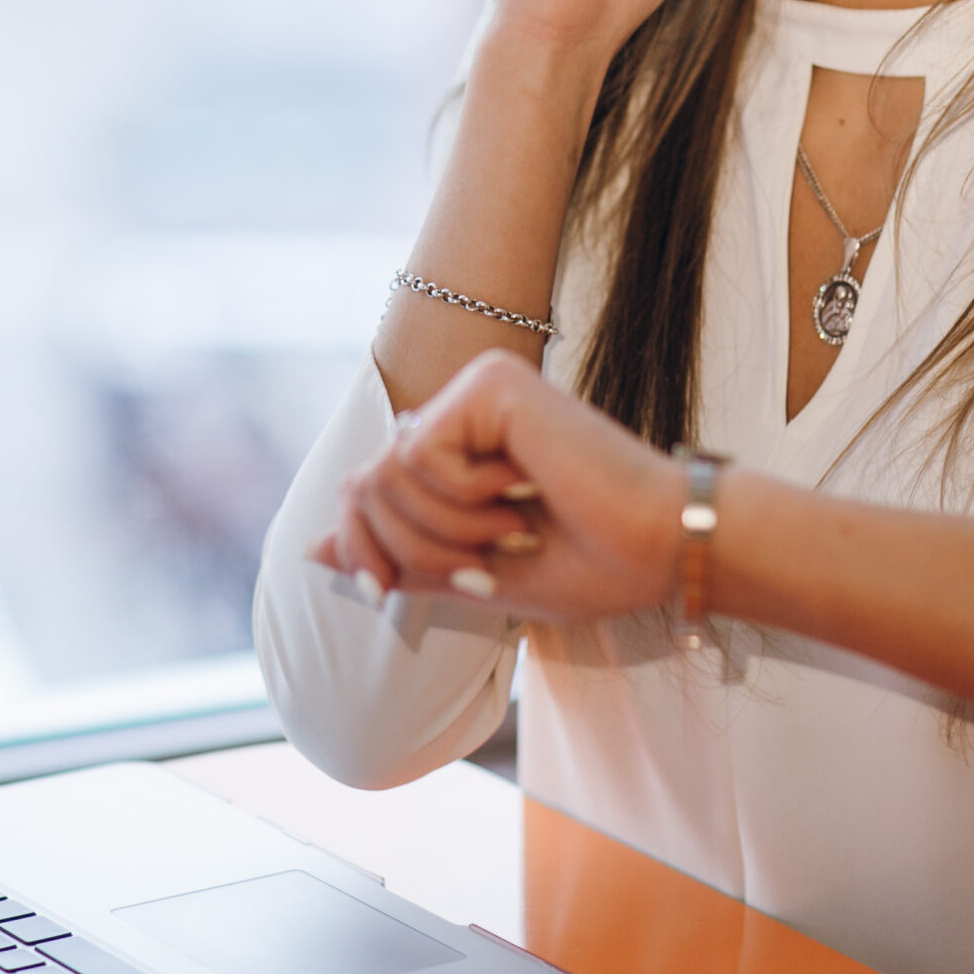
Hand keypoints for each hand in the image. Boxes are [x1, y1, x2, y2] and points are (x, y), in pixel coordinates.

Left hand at [307, 351, 686, 623]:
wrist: (660, 552)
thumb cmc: (590, 566)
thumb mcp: (470, 575)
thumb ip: (397, 556)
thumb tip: (312, 547)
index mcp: (458, 450)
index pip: (359, 491)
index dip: (360, 550)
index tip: (387, 592)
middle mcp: (461, 410)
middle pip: (362, 486)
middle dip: (408, 549)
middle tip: (481, 564)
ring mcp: (475, 390)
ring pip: (385, 473)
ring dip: (444, 530)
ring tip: (511, 530)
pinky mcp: (491, 382)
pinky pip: (419, 453)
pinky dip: (463, 498)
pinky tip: (521, 490)